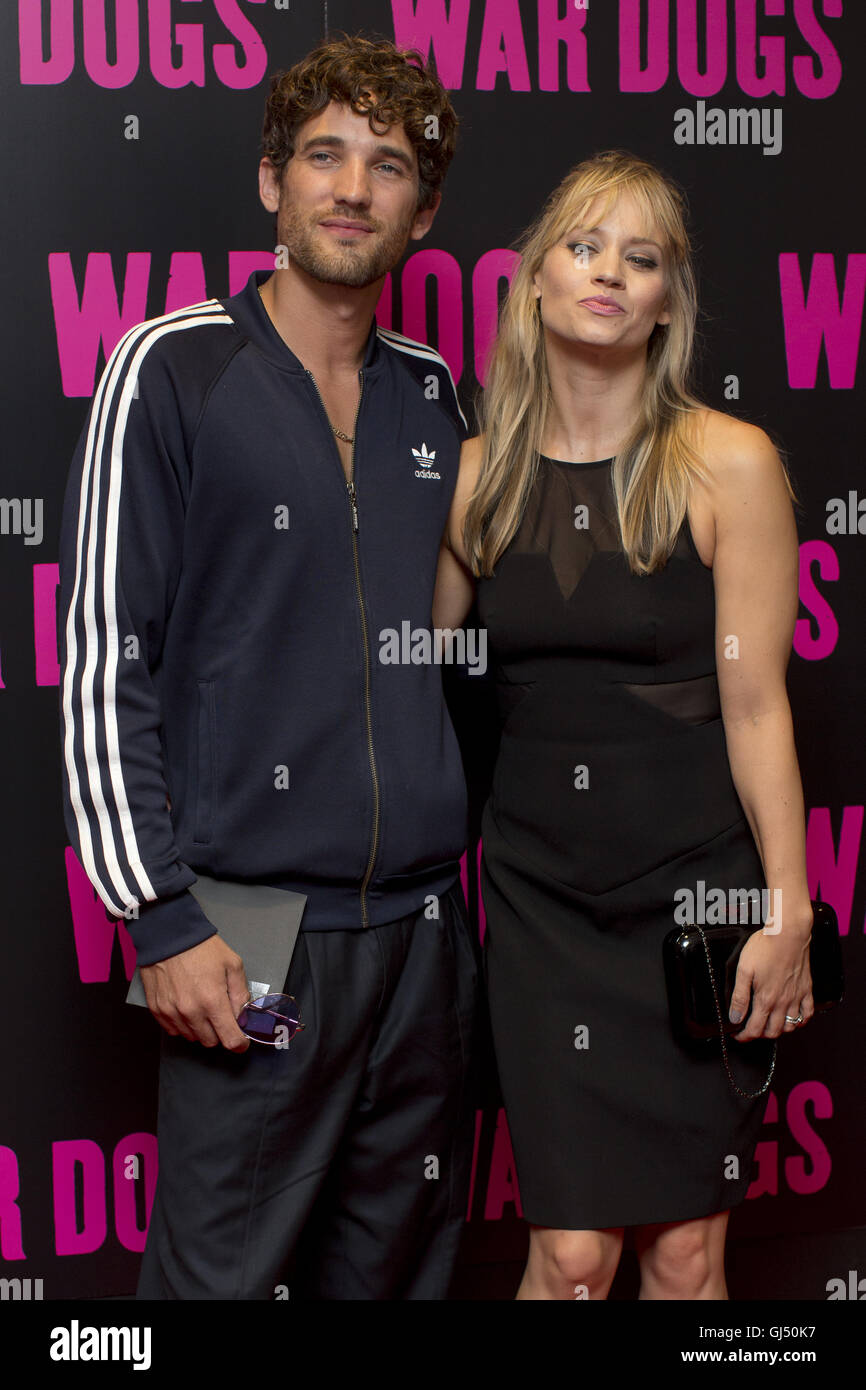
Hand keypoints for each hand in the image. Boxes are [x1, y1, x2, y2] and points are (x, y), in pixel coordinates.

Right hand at [140, 934, 250, 1050]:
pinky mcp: (157, 1009)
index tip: (242, 1041)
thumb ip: (241, 993)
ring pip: (192, 1037)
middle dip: (220, 1032)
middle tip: (221, 1014)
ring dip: (201, 1028)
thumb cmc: (201, 947)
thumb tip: (243, 1015)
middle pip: (211, 1042)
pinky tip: (188, 1007)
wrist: (169, 935)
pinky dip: (184, 1024)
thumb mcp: (232, 964)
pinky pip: (174, 1030)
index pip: (230, 1039)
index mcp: (212, 1001)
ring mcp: (172, 1012)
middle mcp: (191, 1011)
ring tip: (203, 1006)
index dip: (239, 1044)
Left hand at [729, 922, 813, 1041]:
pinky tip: (793, 1019)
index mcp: (766, 999)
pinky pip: (808, 1013)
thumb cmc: (765, 948)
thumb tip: (734, 1017)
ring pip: (790, 1026)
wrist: (787, 934)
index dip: (744, 1036)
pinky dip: (801, 1021)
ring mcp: (796, 997)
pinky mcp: (806, 989)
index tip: (738, 1034)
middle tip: (751, 1029)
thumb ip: (739, 996)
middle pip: (772, 1031)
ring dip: (779, 1030)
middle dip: (759, 1035)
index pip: (754, 1029)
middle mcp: (783, 1002)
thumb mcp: (744, 970)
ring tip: (769, 1025)